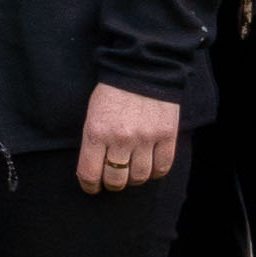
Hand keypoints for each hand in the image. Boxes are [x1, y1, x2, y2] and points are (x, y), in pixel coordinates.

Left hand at [76, 80, 185, 194]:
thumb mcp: (92, 114)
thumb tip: (94, 168)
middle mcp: (121, 139)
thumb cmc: (112, 92)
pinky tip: (150, 167)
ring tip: (131, 173)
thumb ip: (93, 141)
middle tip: (112, 181)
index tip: (92, 187)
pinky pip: (162, 167)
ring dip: (133, 179)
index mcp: (96, 132)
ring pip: (139, 177)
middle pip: (116, 179)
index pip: (89, 173)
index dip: (90, 186)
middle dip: (112, 184)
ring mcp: (146, 138)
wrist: (142, 69)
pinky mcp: (166, 136)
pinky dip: (155, 172)